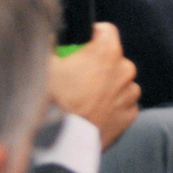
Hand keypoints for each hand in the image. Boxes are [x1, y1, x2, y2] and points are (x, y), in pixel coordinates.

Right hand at [48, 23, 139, 148]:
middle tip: (75, 80)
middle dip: (97, 66)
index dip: (91, 37)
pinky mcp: (130, 115)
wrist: (61, 142)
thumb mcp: (42, 65)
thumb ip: (51, 45)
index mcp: (107, 51)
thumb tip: (53, 37)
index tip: (79, 48)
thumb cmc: (51, 100)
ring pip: (119, 83)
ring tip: (82, 100)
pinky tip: (91, 114)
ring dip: (106, 87)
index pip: (105, 31)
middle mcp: (125, 69)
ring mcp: (130, 93)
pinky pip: (122, 104)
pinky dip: (111, 107)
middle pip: (113, 59)